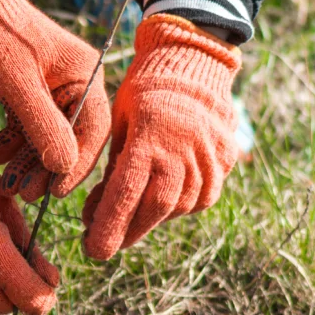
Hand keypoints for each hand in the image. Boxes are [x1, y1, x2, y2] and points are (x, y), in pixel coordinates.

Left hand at [0, 0, 110, 196]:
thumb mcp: (17, 82)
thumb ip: (43, 125)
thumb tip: (65, 167)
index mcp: (83, 74)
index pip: (92, 130)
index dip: (76, 164)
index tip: (55, 191)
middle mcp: (71, 84)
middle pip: (65, 139)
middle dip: (42, 168)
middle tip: (22, 192)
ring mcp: (47, 90)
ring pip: (39, 138)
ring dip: (19, 162)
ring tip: (0, 183)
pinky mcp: (23, 93)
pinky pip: (18, 128)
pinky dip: (2, 145)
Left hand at [83, 15, 242, 259]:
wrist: (192, 65)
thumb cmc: (143, 93)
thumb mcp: (118, 124)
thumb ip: (110, 171)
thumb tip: (91, 216)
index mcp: (150, 138)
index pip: (126, 193)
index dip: (109, 226)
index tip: (93, 250)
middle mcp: (182, 152)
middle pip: (154, 208)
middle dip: (127, 231)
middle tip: (103, 244)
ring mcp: (208, 159)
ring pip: (177, 208)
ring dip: (149, 220)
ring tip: (127, 221)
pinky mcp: (223, 164)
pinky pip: (199, 199)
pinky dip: (176, 207)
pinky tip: (158, 204)